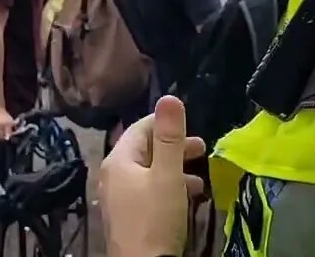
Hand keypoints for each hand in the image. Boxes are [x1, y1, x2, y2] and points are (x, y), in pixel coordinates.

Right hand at [0, 106, 14, 141]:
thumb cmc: (4, 115)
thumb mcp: (10, 120)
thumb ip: (13, 127)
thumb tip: (13, 135)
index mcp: (6, 123)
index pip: (8, 134)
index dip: (7, 137)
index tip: (7, 138)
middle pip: (1, 137)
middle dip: (1, 139)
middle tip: (1, 139)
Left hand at [99, 96, 205, 256]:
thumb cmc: (155, 218)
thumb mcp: (167, 175)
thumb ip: (169, 137)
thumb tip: (169, 97)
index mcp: (118, 160)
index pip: (140, 128)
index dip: (164, 122)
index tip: (190, 124)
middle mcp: (112, 175)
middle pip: (144, 150)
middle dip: (173, 147)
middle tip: (201, 148)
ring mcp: (117, 197)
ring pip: (148, 172)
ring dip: (174, 168)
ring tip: (199, 175)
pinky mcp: (126, 215)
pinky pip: (146, 190)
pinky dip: (167, 187)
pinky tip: (187, 196)